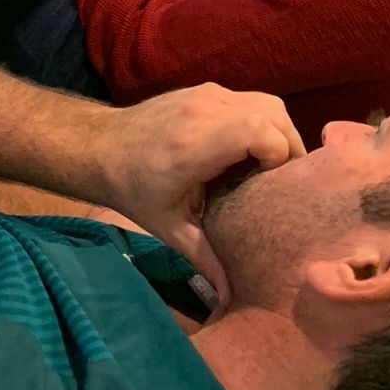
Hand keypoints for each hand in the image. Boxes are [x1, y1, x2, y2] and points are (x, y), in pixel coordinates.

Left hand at [100, 84, 304, 301]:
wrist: (100, 146)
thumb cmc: (133, 188)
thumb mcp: (168, 226)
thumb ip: (204, 257)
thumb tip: (228, 299)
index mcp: (196, 144)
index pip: (262, 132)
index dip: (279, 157)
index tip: (269, 186)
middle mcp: (206, 110)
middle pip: (275, 115)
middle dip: (289, 147)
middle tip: (280, 182)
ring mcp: (207, 94)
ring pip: (268, 104)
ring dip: (279, 133)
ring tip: (269, 167)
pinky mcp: (207, 89)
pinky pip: (252, 101)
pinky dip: (262, 123)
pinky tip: (250, 152)